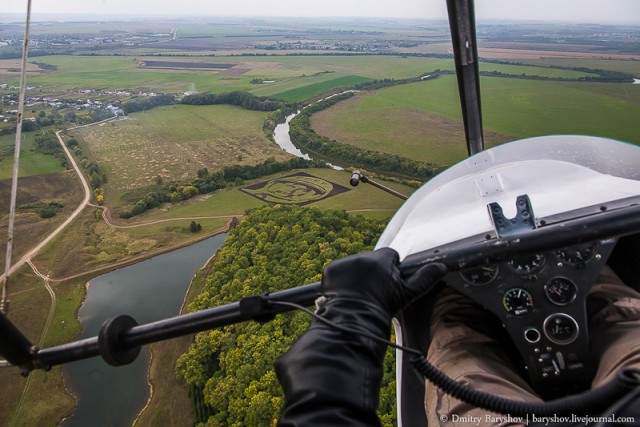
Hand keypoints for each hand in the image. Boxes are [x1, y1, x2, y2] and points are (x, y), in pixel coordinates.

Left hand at [321, 247, 446, 317]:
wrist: (353, 322)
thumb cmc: (382, 309)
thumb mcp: (407, 294)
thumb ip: (424, 278)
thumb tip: (441, 266)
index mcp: (381, 260)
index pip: (391, 255)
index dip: (391, 269)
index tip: (388, 283)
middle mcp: (361, 257)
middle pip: (372, 259)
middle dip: (374, 271)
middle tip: (375, 291)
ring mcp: (344, 263)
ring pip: (356, 264)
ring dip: (358, 274)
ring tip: (361, 293)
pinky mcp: (330, 270)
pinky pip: (340, 270)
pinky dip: (343, 278)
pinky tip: (347, 292)